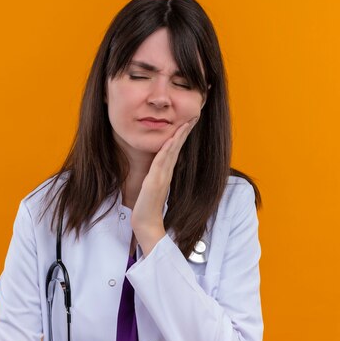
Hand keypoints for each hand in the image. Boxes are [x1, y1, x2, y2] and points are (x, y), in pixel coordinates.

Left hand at [131, 117, 198, 255]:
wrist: (145, 224)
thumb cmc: (146, 208)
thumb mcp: (151, 189)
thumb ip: (156, 179)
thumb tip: (157, 173)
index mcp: (165, 173)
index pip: (174, 150)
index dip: (181, 136)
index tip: (187, 123)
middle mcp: (165, 173)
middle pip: (176, 147)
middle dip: (184, 131)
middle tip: (194, 116)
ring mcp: (161, 177)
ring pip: (171, 151)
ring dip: (179, 136)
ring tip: (187, 123)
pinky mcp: (154, 182)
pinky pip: (162, 162)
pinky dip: (168, 150)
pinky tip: (172, 140)